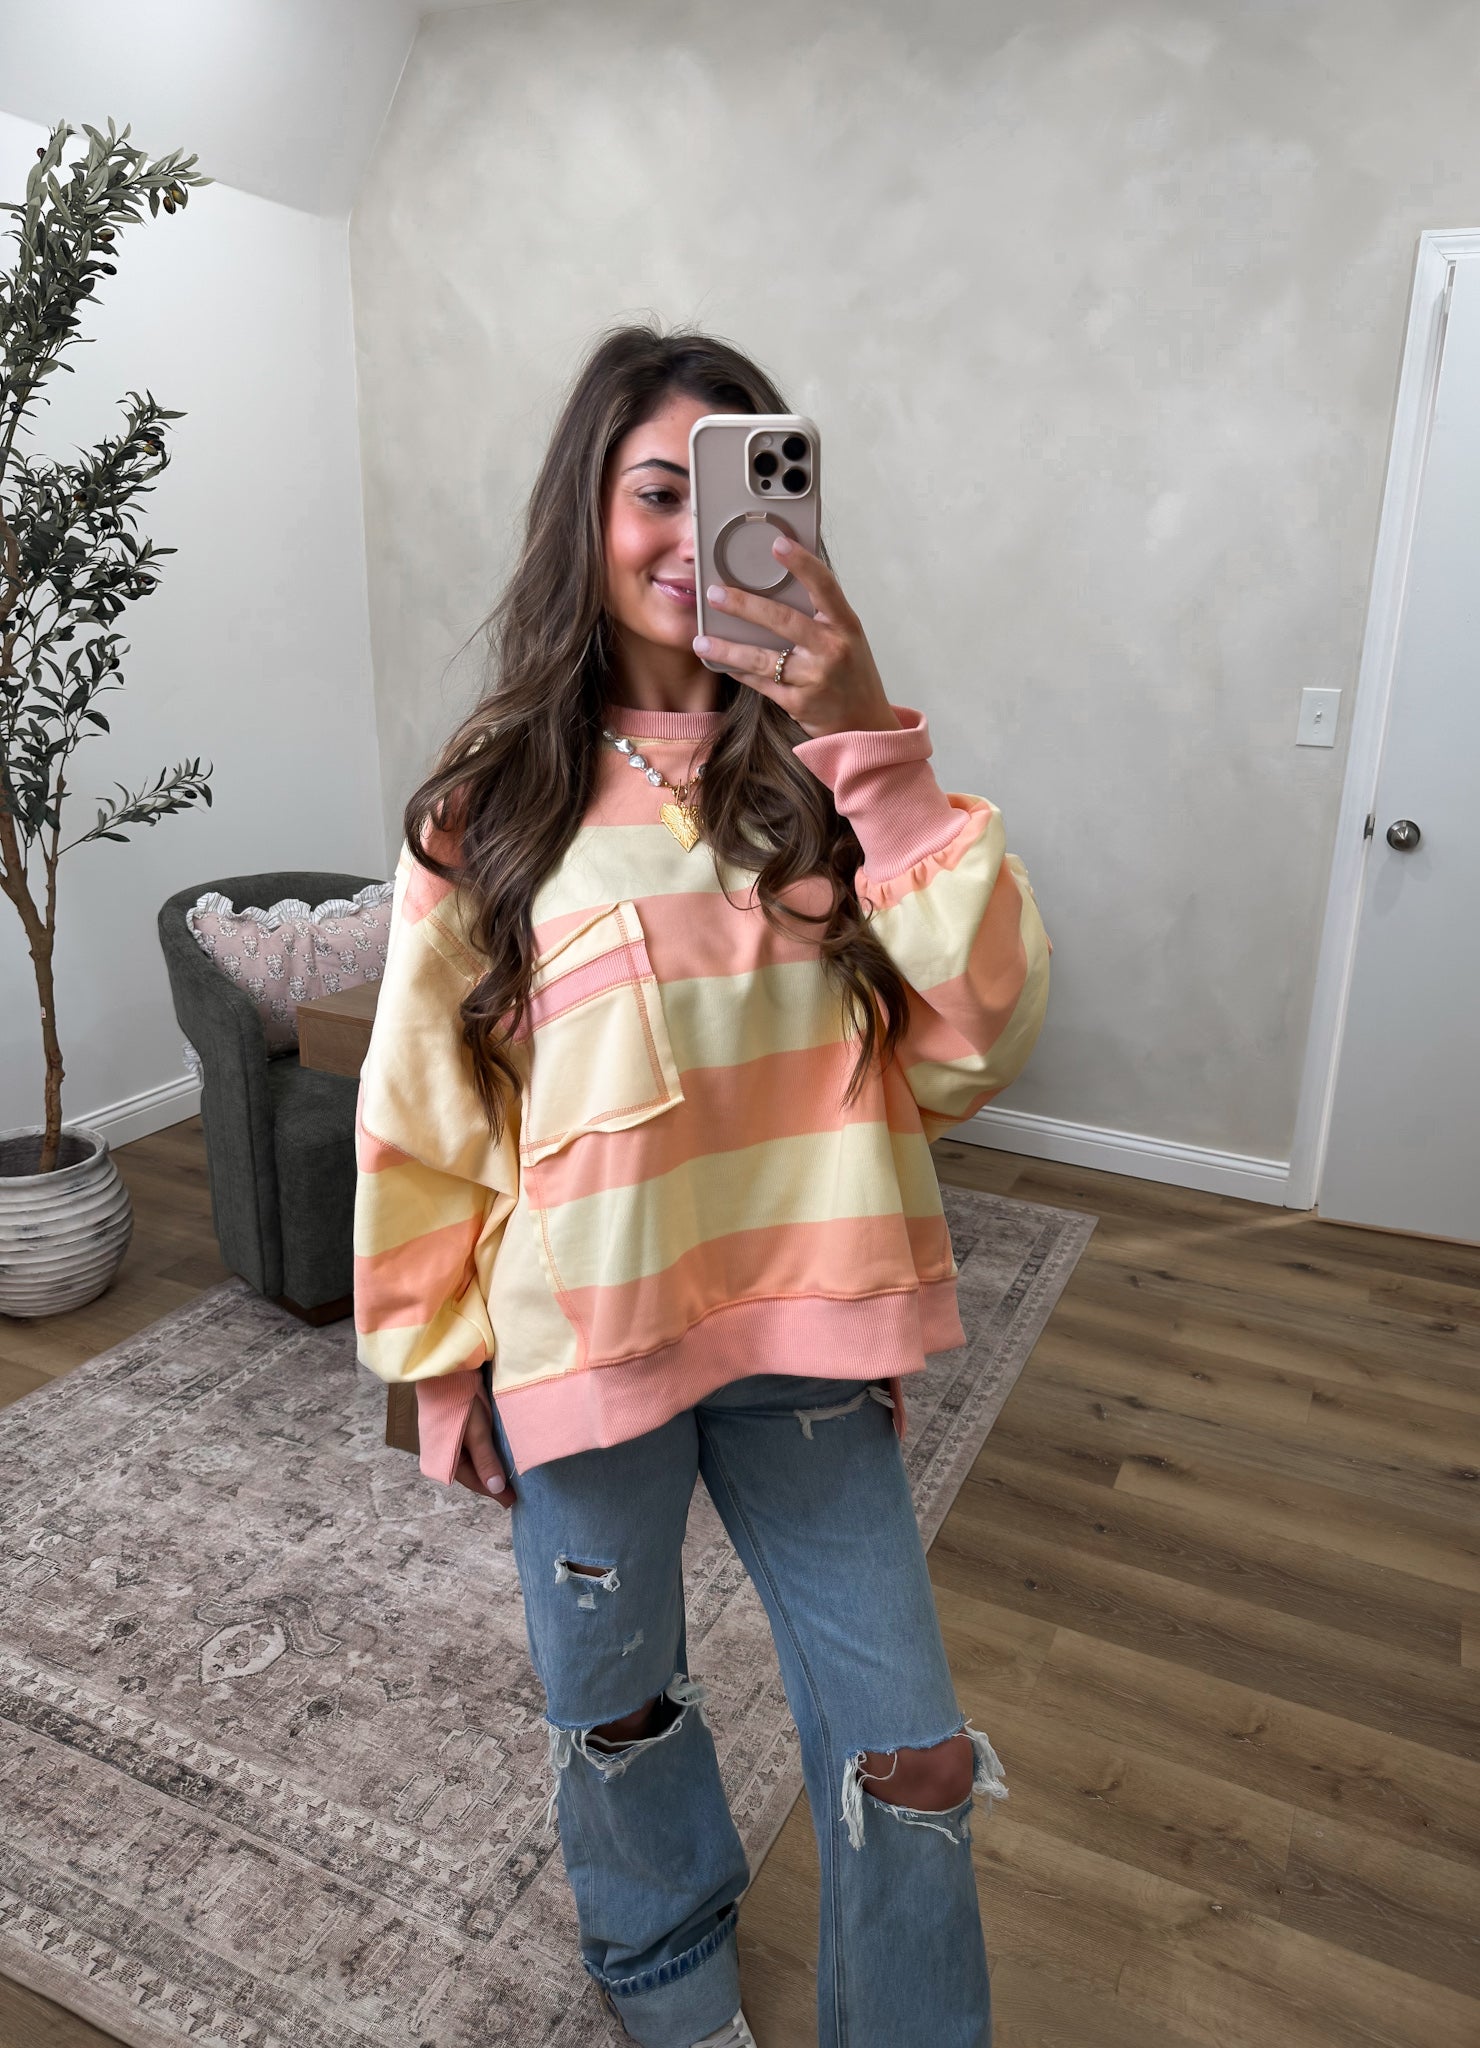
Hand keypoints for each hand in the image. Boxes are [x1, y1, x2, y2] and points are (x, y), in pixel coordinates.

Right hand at [452, 1396, 516, 1508]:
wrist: (445, 1371)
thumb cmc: (458, 1401)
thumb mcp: (475, 1432)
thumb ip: (485, 1460)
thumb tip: (496, 1488)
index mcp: (445, 1462)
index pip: (475, 1482)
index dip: (494, 1492)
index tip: (512, 1501)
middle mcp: (446, 1456)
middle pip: (473, 1474)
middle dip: (491, 1482)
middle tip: (514, 1492)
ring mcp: (450, 1442)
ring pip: (474, 1461)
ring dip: (490, 1468)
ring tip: (509, 1477)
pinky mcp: (456, 1430)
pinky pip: (473, 1449)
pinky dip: (486, 1454)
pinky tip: (497, 1455)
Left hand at [693, 533, 901, 740]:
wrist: (864, 724)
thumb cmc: (852, 674)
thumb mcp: (846, 639)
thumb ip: (820, 615)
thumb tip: (780, 583)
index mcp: (846, 626)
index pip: (824, 586)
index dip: (802, 563)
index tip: (778, 543)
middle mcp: (832, 650)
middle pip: (783, 621)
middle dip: (745, 606)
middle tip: (715, 593)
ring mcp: (815, 678)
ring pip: (763, 659)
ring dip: (728, 648)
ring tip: (701, 640)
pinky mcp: (799, 704)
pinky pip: (761, 684)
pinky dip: (738, 672)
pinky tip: (720, 662)